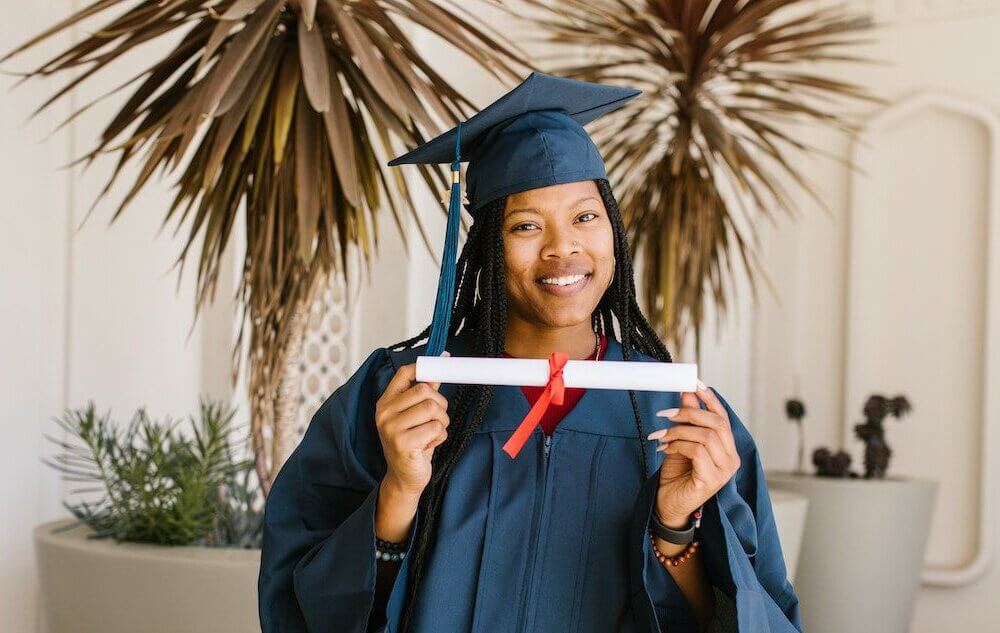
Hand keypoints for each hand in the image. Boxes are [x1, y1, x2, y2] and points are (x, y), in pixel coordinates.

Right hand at [374, 351, 449, 496]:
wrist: (404, 478)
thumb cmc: (412, 444)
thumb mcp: (415, 415)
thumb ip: (424, 391)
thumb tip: (439, 363)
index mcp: (385, 403)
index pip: (404, 373)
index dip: (425, 367)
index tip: (441, 364)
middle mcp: (384, 413)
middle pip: (425, 391)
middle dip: (440, 404)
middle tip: (437, 418)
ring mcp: (391, 429)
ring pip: (433, 409)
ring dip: (441, 422)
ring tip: (431, 434)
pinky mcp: (403, 444)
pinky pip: (436, 428)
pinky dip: (440, 437)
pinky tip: (429, 446)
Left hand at [647, 381, 740, 525]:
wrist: (668, 504)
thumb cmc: (677, 475)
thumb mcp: (681, 441)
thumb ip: (688, 419)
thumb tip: (687, 392)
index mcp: (727, 448)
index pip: (722, 417)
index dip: (709, 399)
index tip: (693, 383)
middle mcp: (731, 459)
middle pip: (716, 423)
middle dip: (688, 413)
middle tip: (665, 415)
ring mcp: (724, 471)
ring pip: (706, 436)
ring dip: (678, 431)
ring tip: (661, 437)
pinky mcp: (711, 481)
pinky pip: (697, 451)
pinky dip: (677, 445)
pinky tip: (665, 450)